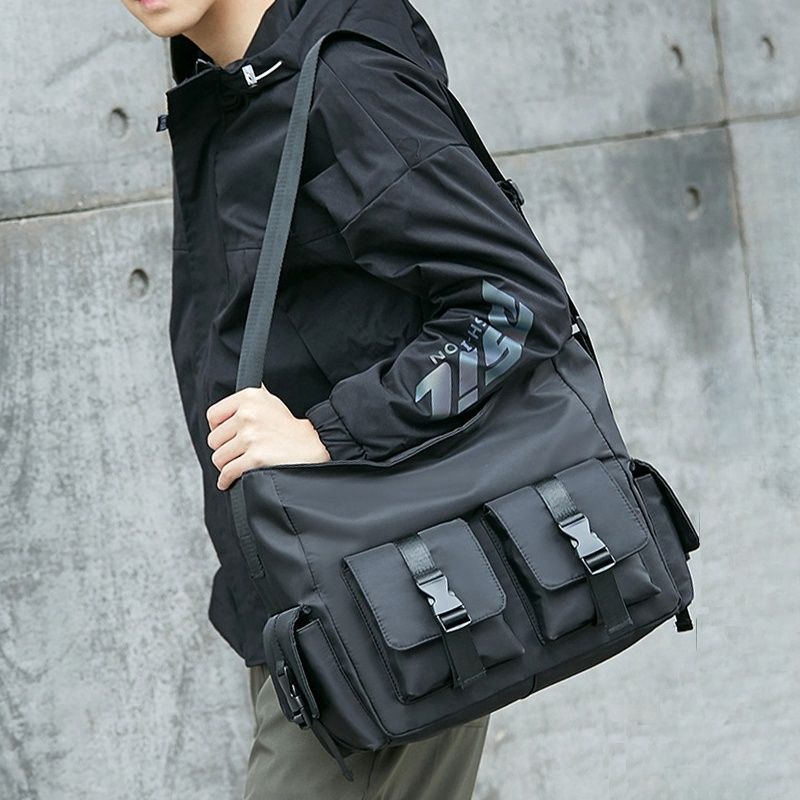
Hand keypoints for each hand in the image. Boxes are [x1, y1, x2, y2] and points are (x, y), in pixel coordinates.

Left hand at [206, 383, 330, 489]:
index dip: (217, 429)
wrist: (311, 445)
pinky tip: (230, 480)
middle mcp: (248, 414)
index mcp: (249, 397)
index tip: (224, 436)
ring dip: (226, 466)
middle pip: (214, 440)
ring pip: (219, 458)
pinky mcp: (255, 457)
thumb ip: (250, 398)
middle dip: (223, 449)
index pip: (213, 416)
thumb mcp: (270, 401)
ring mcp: (251, 436)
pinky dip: (226, 479)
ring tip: (236, 465)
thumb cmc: (289, 427)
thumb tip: (241, 389)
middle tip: (235, 453)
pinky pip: (228, 472)